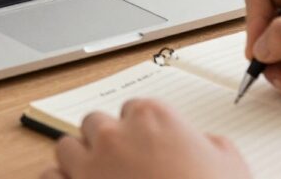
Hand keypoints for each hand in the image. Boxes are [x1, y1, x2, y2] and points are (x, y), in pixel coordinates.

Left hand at [40, 99, 250, 178]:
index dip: (140, 130)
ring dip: (78, 160)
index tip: (145, 145)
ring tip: (95, 177)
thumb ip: (209, 144)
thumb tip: (203, 145)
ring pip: (67, 146)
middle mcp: (116, 135)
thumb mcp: (230, 163)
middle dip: (106, 141)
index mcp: (153, 117)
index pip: (134, 109)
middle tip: (121, 163)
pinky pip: (49, 177)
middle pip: (96, 123)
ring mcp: (90, 164)